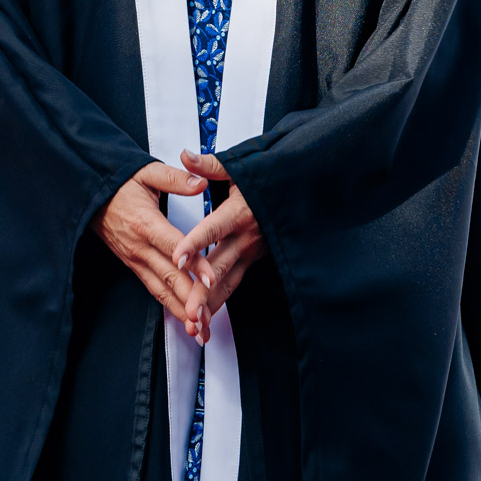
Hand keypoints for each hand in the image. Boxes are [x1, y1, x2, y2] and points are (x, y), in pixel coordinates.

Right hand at [91, 162, 208, 334]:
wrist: (90, 194)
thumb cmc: (120, 183)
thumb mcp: (146, 172)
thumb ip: (175, 178)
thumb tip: (200, 182)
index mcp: (144, 222)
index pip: (174, 246)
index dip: (193, 263)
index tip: (211, 278)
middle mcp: (138, 246)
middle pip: (168, 276)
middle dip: (188, 300)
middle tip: (206, 319)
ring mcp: (134, 259)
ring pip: (160, 289)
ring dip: (180, 311)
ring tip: (199, 331)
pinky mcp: (133, 266)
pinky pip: (154, 289)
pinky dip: (170, 306)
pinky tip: (186, 319)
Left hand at [172, 150, 267, 343]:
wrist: (304, 187)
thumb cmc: (271, 175)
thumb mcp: (242, 166)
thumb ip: (210, 165)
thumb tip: (184, 154)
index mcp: (241, 212)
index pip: (214, 229)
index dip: (195, 244)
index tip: (176, 257)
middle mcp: (247, 237)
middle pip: (221, 267)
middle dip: (204, 291)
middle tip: (187, 311)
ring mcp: (252, 253)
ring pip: (229, 283)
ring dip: (212, 305)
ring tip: (195, 325)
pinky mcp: (254, 261)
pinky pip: (234, 284)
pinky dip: (219, 303)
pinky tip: (205, 320)